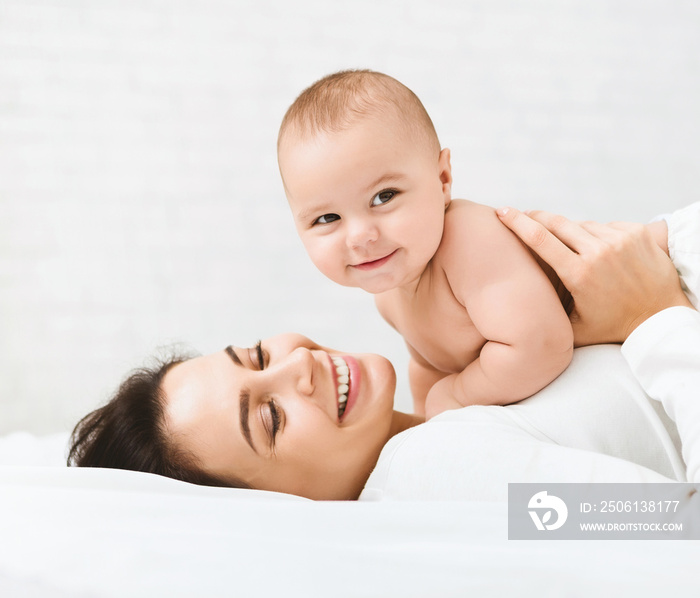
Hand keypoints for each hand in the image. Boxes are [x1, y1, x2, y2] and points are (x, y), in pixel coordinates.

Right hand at [496, 207, 692, 343]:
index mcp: (579, 274)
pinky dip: (596, 235)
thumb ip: (547, 314)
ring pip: (581, 225)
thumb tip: (519, 303)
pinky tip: (598, 251)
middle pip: (557, 223)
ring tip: (569, 248)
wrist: (661, 318)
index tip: (502, 211)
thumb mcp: (573, 329)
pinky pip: (605, 226)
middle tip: (523, 215)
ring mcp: (620, 239)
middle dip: (536, 217)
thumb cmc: (613, 327)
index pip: (540, 239)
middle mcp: (598, 252)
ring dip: (569, 232)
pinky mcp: (636, 233)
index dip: (517, 222)